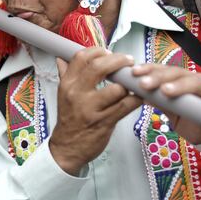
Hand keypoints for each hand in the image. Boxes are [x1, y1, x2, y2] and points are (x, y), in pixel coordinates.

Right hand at [50, 47, 142, 175]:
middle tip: (128, 61)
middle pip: (99, 67)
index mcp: (67, 84)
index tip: (109, 52)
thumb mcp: (63, 95)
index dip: (98, 51)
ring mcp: (91, 109)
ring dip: (128, 83)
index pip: (81, 57)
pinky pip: (125, 106)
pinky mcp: (104, 122)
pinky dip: (136, 99)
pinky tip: (138, 97)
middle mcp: (77, 94)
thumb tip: (62, 58)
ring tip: (133, 82)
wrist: (67, 148)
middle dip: (118, 60)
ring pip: (116, 88)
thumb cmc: (69, 120)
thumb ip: (65, 75)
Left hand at [133, 63, 200, 143]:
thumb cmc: (191, 118)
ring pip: (194, 81)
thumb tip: (138, 94)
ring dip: (180, 85)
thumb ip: (158, 101)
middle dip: (158, 77)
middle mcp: (192, 80)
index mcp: (177, 80)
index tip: (133, 73)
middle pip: (175, 73)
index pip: (162, 70)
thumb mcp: (170, 111)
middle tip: (144, 84)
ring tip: (167, 90)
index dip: (148, 70)